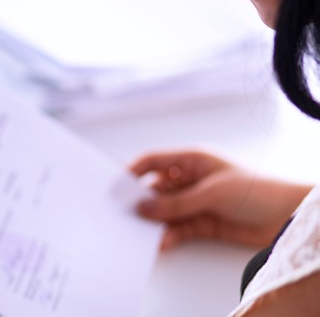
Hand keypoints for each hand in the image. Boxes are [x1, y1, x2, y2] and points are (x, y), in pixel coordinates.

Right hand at [129, 149, 310, 250]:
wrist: (287, 217)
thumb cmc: (257, 190)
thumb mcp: (211, 192)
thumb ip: (175, 202)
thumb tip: (142, 207)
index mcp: (190, 160)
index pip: (152, 161)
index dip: (132, 172)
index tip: (116, 188)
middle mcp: (188, 179)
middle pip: (154, 189)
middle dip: (140, 202)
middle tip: (123, 215)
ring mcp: (193, 202)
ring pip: (163, 211)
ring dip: (153, 222)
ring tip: (140, 234)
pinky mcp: (200, 223)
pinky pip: (176, 229)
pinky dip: (168, 236)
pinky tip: (161, 243)